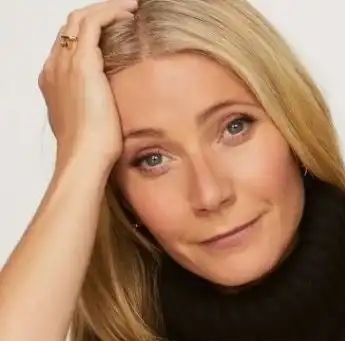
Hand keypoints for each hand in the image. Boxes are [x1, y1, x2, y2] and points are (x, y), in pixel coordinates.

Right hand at [38, 0, 137, 170]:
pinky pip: (94, 22)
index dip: (89, 33)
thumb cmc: (91, 151)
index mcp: (53, 82)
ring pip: (81, 19)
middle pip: (71, 26)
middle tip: (122, 14)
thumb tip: (111, 111)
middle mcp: (54, 67)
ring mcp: (65, 63)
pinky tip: (128, 14)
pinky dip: (111, 12)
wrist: (84, 158)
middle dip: (97, 16)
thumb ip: (94, 110)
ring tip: (129, 9)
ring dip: (106, 9)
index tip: (113, 31)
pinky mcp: (82, 63)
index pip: (67, 44)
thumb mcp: (90, 124)